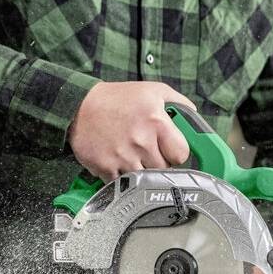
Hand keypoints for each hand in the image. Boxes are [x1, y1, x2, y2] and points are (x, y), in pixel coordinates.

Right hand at [68, 81, 196, 180]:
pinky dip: (123, 177)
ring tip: (134, 157)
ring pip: (146, 179)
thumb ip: (178, 102)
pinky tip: (119, 162)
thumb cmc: (117, 98)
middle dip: (159, 163)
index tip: (170, 150)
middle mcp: (141, 141)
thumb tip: (194, 117)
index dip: (177, 153)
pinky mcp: (106, 168)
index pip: (181, 153)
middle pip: (164, 169)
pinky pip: (124, 183)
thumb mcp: (153, 90)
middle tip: (149, 152)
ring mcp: (123, 157)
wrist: (78, 106)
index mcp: (156, 121)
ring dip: (142, 172)